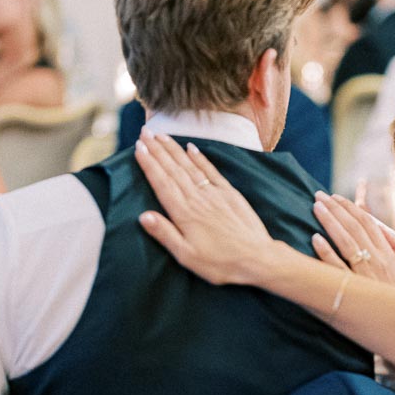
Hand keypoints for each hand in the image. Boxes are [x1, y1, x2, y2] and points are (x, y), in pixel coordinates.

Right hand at [134, 129, 278, 285]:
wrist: (256, 258)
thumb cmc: (220, 263)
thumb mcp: (186, 256)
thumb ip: (165, 234)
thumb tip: (143, 216)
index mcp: (184, 213)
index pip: (161, 182)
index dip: (149, 164)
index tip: (138, 147)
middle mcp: (197, 198)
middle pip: (173, 169)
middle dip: (157, 149)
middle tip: (145, 131)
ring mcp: (214, 193)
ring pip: (190, 165)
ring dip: (174, 149)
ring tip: (161, 135)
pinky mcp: (229, 194)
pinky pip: (211, 171)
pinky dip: (200, 157)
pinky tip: (191, 147)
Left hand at [311, 192, 394, 292]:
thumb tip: (381, 227)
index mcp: (389, 254)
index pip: (368, 224)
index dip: (351, 208)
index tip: (336, 197)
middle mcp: (377, 261)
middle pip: (354, 228)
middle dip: (336, 209)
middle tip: (318, 195)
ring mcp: (366, 275)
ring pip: (346, 242)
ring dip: (330, 222)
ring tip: (316, 207)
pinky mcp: (356, 290)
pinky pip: (338, 269)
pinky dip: (326, 253)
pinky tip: (315, 239)